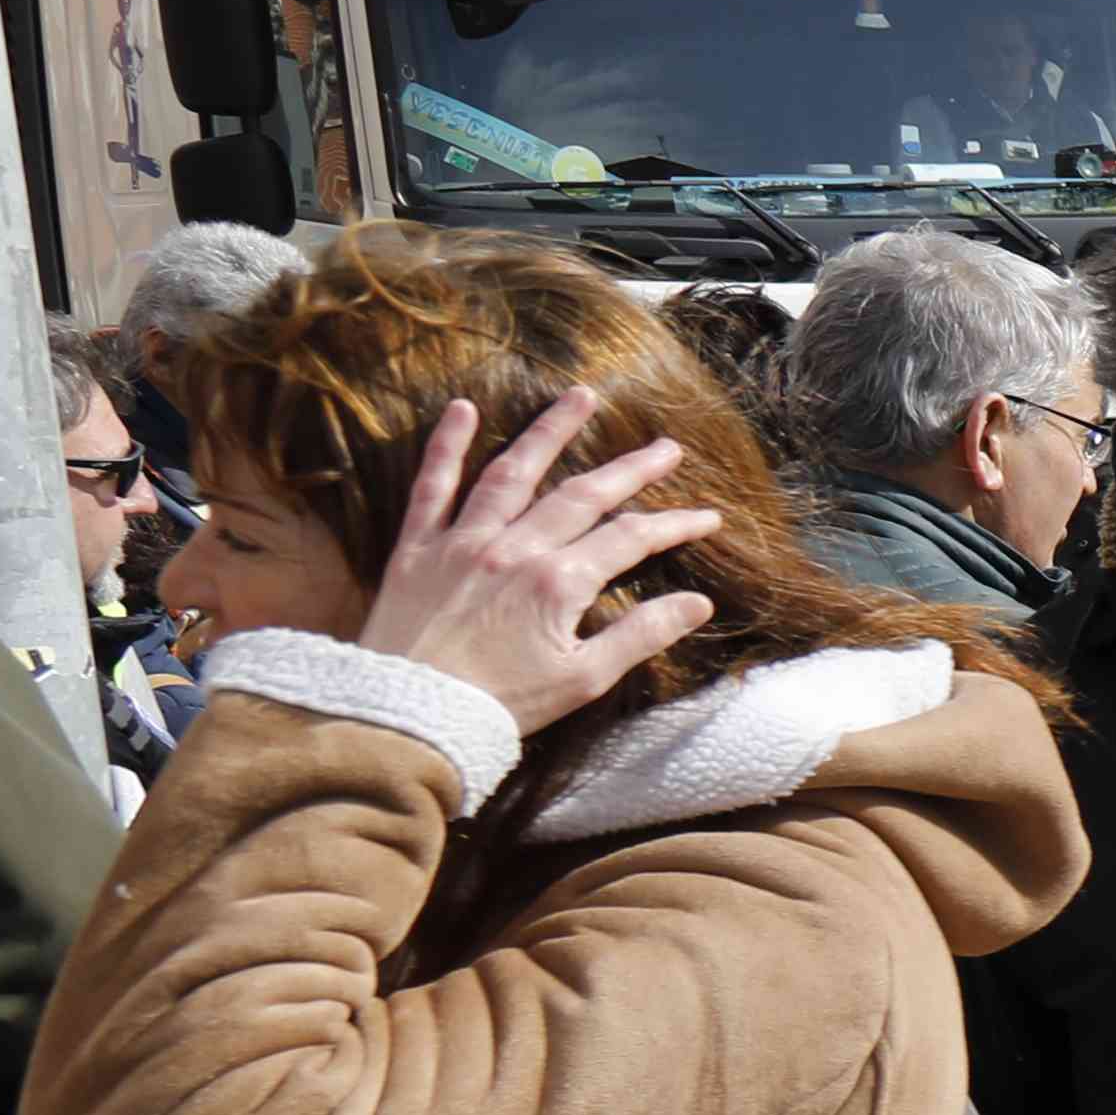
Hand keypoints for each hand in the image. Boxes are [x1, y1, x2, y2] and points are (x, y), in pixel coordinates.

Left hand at [356, 388, 723, 732]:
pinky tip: (465, 409)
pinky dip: (447, 446)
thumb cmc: (501, 706)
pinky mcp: (418, 547)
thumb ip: (641, 635)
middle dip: (631, 468)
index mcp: (559, 582)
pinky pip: (432, 486)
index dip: (675, 524)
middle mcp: (514, 548)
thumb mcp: (584, 680)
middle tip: (667, 446)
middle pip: (583, 495)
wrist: (407, 718)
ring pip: (514, 473)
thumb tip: (698, 604)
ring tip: (581, 397)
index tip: (708, 517)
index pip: (632, 539)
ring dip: (551, 431)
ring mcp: (464, 542)